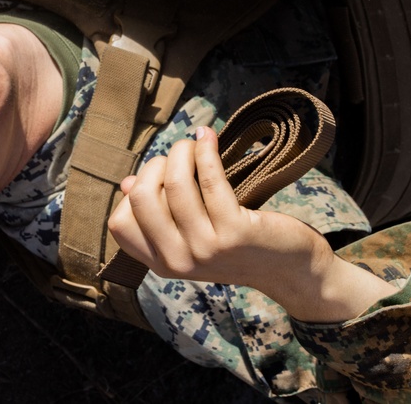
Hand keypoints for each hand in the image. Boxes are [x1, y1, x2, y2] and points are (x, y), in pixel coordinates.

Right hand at [108, 128, 396, 321]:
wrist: (290, 271)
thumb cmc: (238, 247)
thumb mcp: (191, 239)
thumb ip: (159, 218)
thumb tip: (126, 184)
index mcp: (161, 264)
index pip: (120, 223)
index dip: (134, 191)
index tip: (157, 178)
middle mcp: (178, 261)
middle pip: (142, 197)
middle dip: (156, 165)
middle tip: (178, 157)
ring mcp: (206, 248)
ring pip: (175, 183)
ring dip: (183, 152)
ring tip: (195, 144)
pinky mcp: (235, 232)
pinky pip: (210, 179)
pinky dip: (206, 151)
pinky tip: (209, 138)